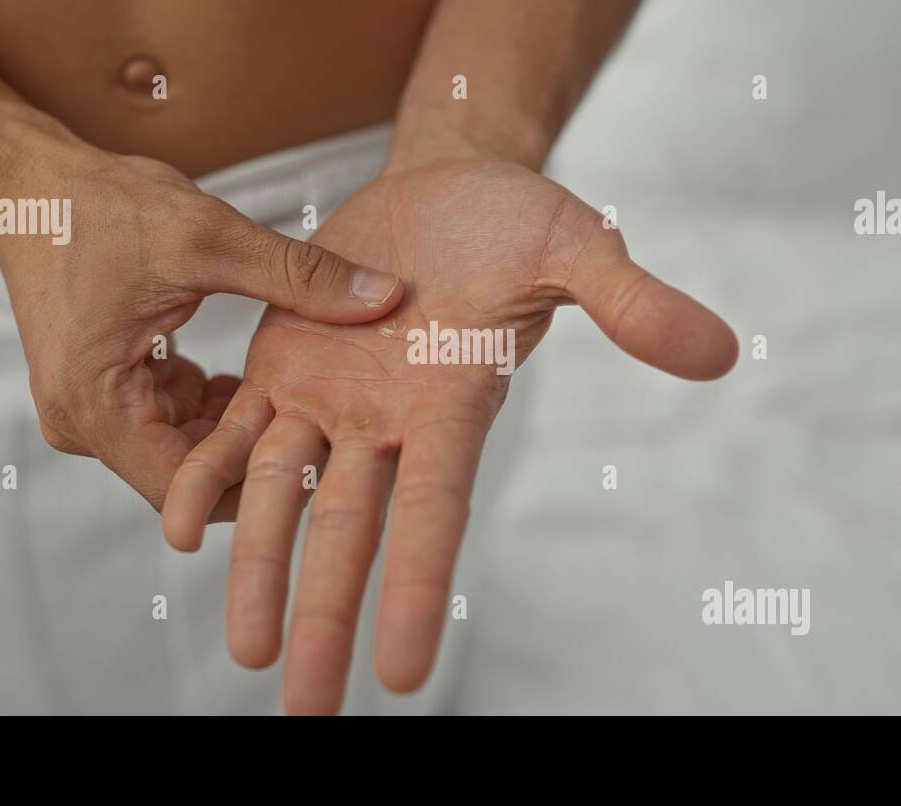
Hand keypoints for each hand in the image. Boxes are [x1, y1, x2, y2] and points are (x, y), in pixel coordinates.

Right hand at [0, 148, 402, 512]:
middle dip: (259, 449)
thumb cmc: (101, 204)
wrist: (32, 182)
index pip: (187, 489)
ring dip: (241, 422)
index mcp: (96, 406)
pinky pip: (174, 420)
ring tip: (306, 393)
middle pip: (190, 473)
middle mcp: (86, 424)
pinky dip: (215, 401)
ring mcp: (93, 413)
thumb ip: (299, 275)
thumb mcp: (210, 236)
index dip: (258, 481)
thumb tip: (386, 296)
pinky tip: (255, 371)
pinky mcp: (108, 393)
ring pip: (187, 448)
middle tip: (334, 422)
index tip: (325, 456)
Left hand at [162, 159, 736, 712]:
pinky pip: (235, 431)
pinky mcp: (284, 365)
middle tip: (306, 711)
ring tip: (246, 652)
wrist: (446, 188)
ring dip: (260, 572)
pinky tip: (179, 530)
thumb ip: (631, 303)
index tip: (406, 674)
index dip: (420, 589)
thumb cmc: (520, 222)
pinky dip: (209, 477)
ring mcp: (331, 399)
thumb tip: (720, 353)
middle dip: (327, 619)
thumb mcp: (578, 248)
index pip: (437, 513)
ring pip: (285, 497)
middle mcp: (388, 422)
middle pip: (352, 534)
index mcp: (453, 406)